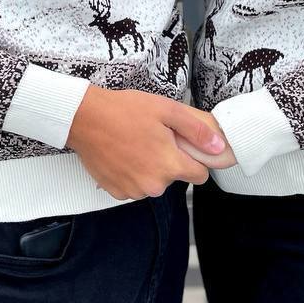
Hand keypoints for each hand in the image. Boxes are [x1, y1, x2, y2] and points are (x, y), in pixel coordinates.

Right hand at [67, 86, 226, 199]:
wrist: (85, 117)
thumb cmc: (125, 110)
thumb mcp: (167, 110)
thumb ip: (196, 131)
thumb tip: (218, 147)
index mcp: (169, 165)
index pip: (200, 175)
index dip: (195, 159)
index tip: (182, 146)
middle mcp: (153, 185)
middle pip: (174, 178)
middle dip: (169, 161)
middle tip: (154, 138)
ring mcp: (133, 191)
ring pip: (154, 183)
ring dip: (149, 168)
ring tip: (135, 144)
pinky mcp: (116, 192)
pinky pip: (134, 186)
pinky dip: (131, 173)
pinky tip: (122, 154)